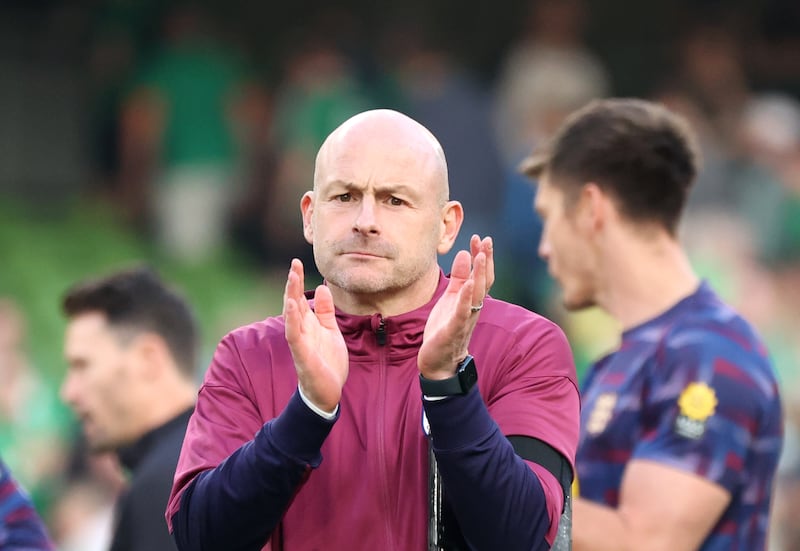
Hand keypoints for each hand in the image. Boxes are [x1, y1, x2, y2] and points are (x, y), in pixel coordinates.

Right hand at [283, 259, 348, 411]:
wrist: (327, 392)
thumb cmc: (328, 362)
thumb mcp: (331, 331)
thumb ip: (326, 311)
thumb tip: (322, 287)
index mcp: (308, 324)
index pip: (300, 298)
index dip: (298, 281)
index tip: (296, 262)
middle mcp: (301, 330)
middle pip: (293, 302)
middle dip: (293, 283)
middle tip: (294, 263)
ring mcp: (299, 342)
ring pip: (292, 315)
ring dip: (291, 296)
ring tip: (292, 277)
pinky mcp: (302, 354)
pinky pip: (294, 334)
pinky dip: (292, 319)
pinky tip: (292, 305)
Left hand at [418, 235, 493, 378]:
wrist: (438, 361)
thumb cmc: (445, 329)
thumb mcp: (451, 298)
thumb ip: (459, 278)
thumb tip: (465, 254)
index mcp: (471, 300)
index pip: (481, 275)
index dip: (483, 257)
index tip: (482, 238)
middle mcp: (473, 308)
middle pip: (483, 281)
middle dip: (485, 260)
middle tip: (486, 240)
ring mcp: (465, 319)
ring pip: (477, 294)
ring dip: (480, 274)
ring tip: (480, 255)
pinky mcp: (454, 329)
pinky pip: (463, 311)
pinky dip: (467, 297)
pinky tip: (468, 284)